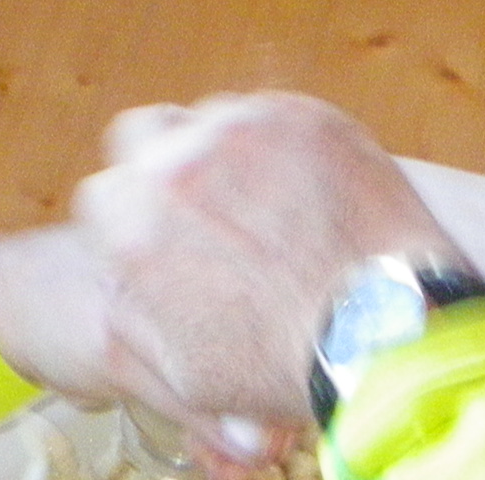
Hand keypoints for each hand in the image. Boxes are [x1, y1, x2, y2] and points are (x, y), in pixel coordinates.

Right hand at [69, 93, 462, 428]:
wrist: (378, 332)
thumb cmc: (281, 364)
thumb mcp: (179, 372)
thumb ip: (132, 314)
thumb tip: (121, 286)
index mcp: (130, 225)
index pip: (107, 193)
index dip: (139, 212)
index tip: (168, 229)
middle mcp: (173, 164)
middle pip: (145, 132)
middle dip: (165, 158)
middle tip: (206, 196)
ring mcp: (239, 128)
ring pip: (213, 118)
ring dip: (228, 148)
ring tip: (271, 198)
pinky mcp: (299, 112)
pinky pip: (275, 113)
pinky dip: (286, 142)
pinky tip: (313, 186)